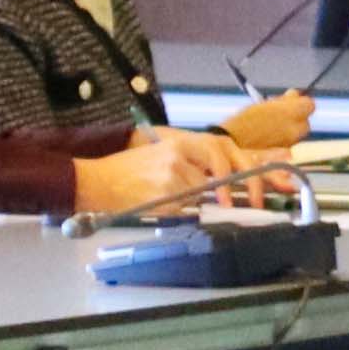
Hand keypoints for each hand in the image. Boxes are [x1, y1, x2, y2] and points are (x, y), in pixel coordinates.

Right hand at [68, 130, 227, 215]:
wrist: (98, 181)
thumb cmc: (130, 170)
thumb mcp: (164, 155)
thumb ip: (194, 163)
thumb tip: (227, 181)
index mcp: (181, 142)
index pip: (223, 150)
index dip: (243, 168)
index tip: (250, 186)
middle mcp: (180, 154)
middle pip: (223, 169)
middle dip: (235, 187)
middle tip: (234, 203)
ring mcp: (174, 174)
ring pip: (201, 192)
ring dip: (190, 197)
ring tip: (163, 191)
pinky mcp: (167, 193)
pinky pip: (186, 206)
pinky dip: (176, 207)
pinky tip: (156, 200)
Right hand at [217, 90, 313, 157]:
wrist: (231, 146)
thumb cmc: (242, 122)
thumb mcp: (261, 105)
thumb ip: (282, 101)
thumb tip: (295, 94)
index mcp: (290, 113)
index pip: (309, 104)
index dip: (299, 102)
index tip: (289, 100)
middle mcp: (295, 129)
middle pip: (304, 121)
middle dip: (295, 116)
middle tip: (279, 113)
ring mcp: (291, 143)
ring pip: (297, 133)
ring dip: (289, 127)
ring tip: (270, 125)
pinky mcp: (285, 154)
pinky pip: (289, 142)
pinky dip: (283, 138)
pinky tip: (269, 136)